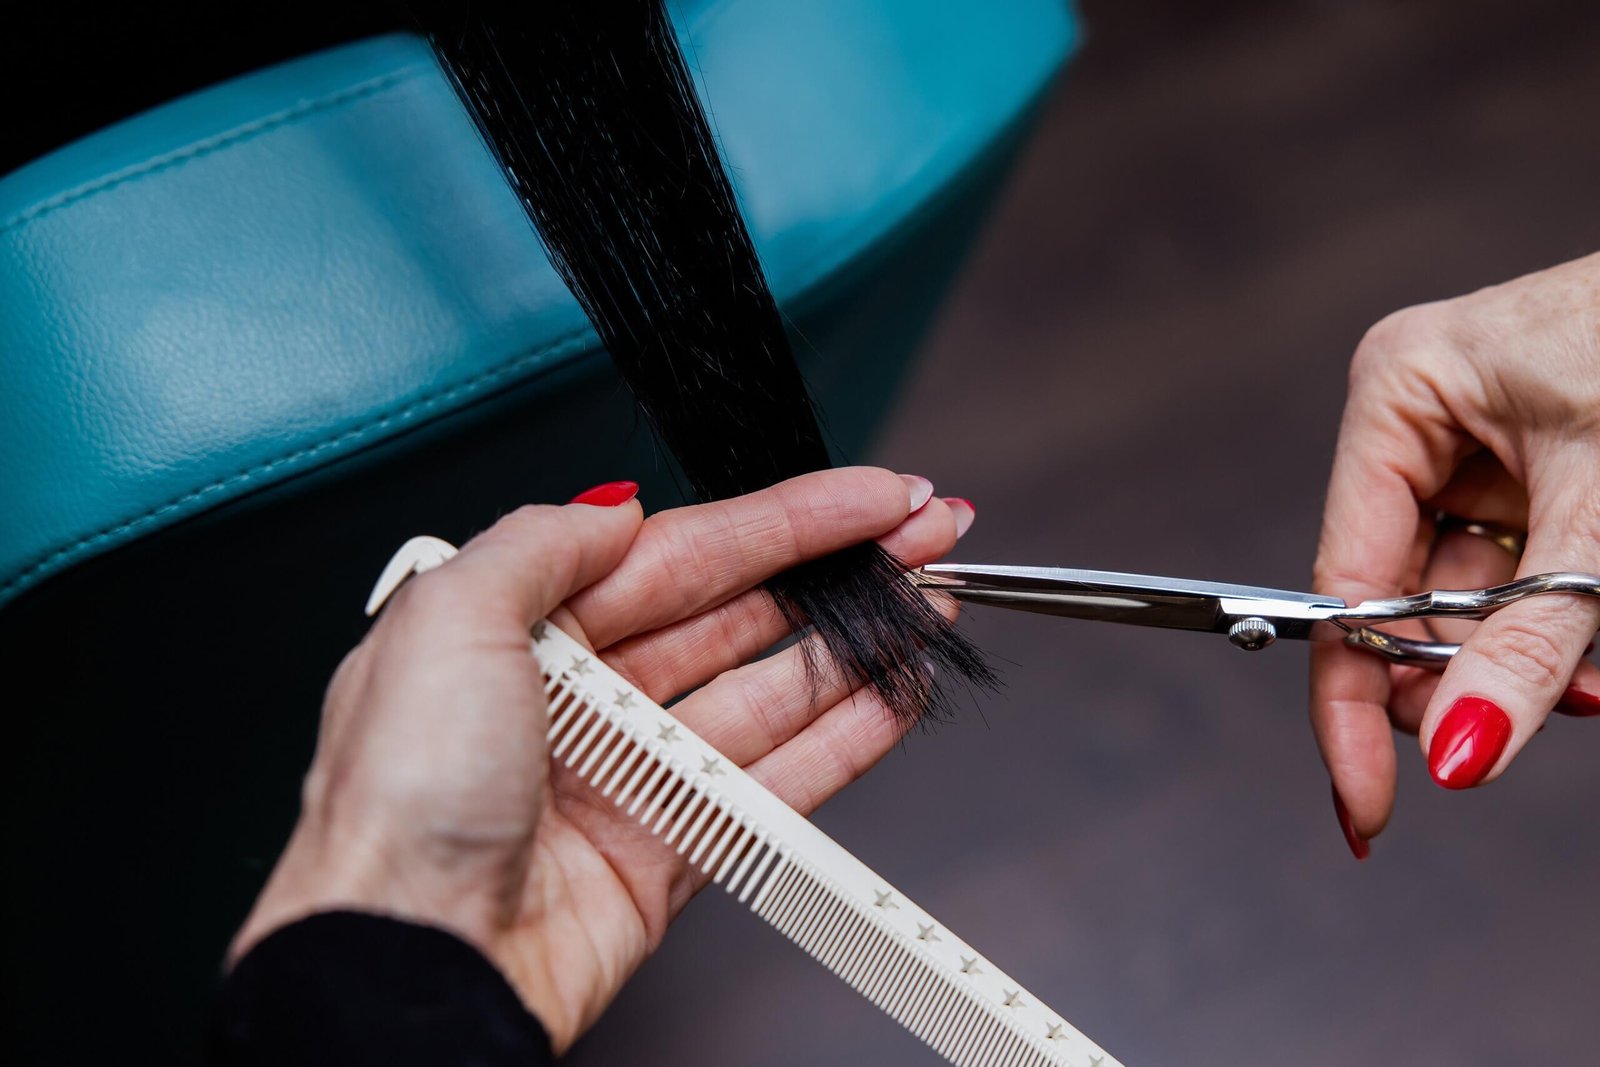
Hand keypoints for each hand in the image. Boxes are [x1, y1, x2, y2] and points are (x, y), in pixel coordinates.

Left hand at [229, 468, 973, 1050]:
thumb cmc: (394, 805)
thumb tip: (615, 509)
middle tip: (929, 536)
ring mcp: (637, 774)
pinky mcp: (674, 850)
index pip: (684, 551)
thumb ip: (540, 543)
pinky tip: (895, 698)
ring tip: (932, 608)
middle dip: (839, 570)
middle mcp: (585, 696)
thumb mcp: (444, 621)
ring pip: (773, 693)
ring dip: (857, 650)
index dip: (786, 519)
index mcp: (527, 629)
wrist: (406, 961)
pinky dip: (845, 740)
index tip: (869, 498)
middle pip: (742, 614)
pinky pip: (780, 783)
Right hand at [1312, 252, 1599, 856]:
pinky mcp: (1539, 470)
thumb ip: (1528, 638)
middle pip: (1402, 597)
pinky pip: (1521, 577)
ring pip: (1468, 598)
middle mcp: (1424, 419)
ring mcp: (1481, 445)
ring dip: (1522, 659)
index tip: (1366, 800)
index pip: (1345, 577)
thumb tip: (1457, 750)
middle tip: (1504, 733)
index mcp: (1400, 389)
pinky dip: (1556, 625)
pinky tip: (1589, 659)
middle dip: (1459, 677)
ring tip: (1582, 683)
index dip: (1350, 698)